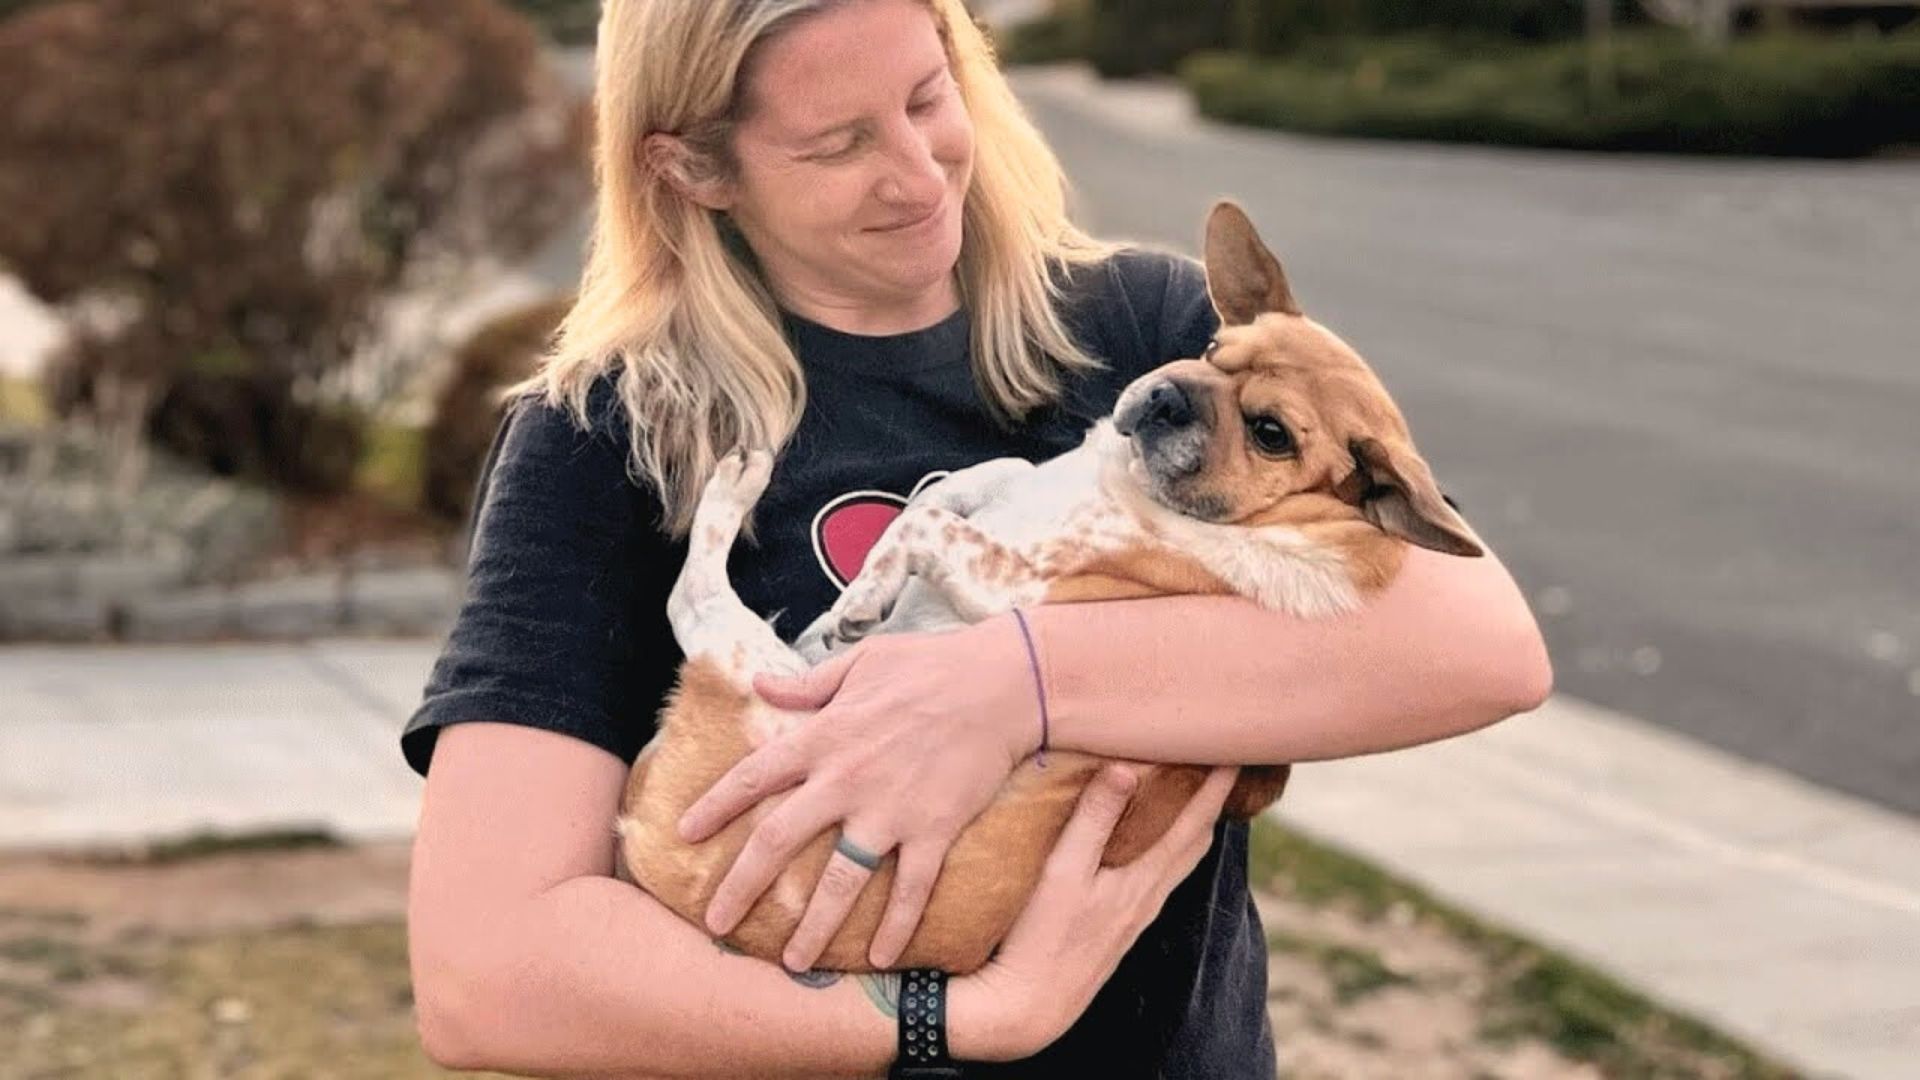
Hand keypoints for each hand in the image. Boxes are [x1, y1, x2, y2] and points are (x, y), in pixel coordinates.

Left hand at [675, 617, 1044, 970]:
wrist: (1005, 683)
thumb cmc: (931, 665)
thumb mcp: (861, 661)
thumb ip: (808, 685)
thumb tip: (761, 685)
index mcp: (823, 735)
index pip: (753, 777)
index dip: (714, 807)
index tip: (684, 835)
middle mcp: (846, 779)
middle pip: (778, 840)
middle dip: (741, 886)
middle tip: (715, 924)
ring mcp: (890, 810)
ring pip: (839, 881)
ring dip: (813, 927)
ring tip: (792, 963)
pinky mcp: (935, 830)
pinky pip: (910, 890)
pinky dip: (896, 928)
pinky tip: (881, 960)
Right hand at [947, 763, 1239, 1061]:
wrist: (1028, 1008)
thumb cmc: (1040, 939)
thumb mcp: (1061, 872)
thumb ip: (1093, 820)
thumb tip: (1127, 768)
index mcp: (1143, 881)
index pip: (1194, 822)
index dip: (1217, 786)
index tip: (1239, 752)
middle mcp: (1149, 899)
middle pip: (1196, 843)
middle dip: (1214, 804)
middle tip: (1225, 768)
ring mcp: (1135, 917)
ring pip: (1180, 864)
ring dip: (1194, 828)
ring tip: (1200, 800)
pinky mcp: (1119, 929)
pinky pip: (1160, 879)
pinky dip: (1170, 851)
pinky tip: (1156, 850)